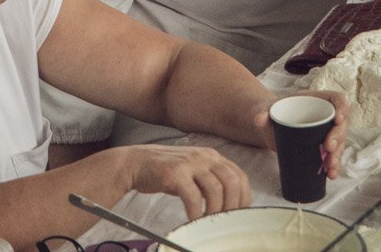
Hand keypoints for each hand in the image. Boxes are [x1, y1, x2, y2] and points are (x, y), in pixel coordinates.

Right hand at [120, 144, 251, 219]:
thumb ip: (211, 181)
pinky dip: (196, 212)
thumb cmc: (167, 172)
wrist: (136, 162)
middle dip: (232, 207)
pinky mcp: (175, 173)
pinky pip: (193, 196)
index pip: (239, 176)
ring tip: (208, 223)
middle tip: (224, 222)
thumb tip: (229, 205)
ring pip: (215, 189)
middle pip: (232, 182)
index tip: (239, 215)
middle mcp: (205, 156)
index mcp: (213, 156)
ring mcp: (190, 163)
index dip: (243, 198)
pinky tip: (193, 220)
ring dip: (215, 212)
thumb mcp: (194, 171)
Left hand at [253, 90, 348, 179]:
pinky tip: (330, 175)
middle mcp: (325, 116)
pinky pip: (332, 156)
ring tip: (330, 167)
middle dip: (338, 137)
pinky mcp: (321, 148)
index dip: (342, 107)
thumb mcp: (267, 110)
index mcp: (316, 100)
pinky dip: (333, 166)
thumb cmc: (272, 113)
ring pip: (340, 143)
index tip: (338, 119)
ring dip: (337, 155)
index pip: (337, 99)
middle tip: (329, 148)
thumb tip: (259, 119)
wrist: (269, 126)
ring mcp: (325, 133)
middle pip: (341, 124)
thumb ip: (262, 113)